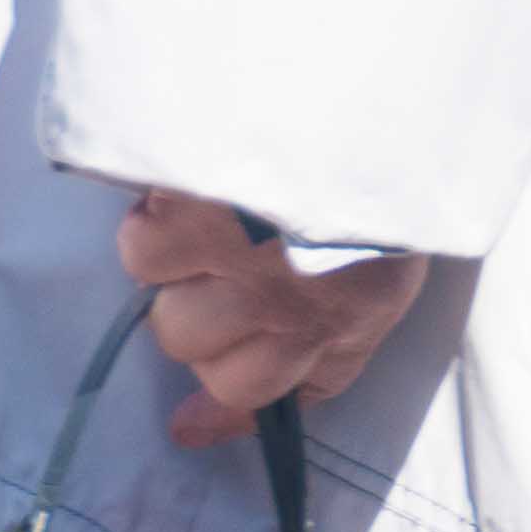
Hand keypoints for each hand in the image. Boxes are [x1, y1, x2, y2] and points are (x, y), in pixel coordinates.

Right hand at [118, 189, 422, 448]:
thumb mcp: (388, 261)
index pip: (282, 396)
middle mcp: (292, 314)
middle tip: (220, 266)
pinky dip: (152, 221)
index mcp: (348, 320)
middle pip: (205, 363)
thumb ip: (330, 333)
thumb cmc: (384, 180)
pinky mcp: (195, 226)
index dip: (228, 412)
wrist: (372, 109)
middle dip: (203, 322)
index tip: (188, 422)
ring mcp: (241, 273)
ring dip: (174, 271)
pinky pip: (142, 254)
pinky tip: (186, 190)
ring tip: (207, 220)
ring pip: (167, 317)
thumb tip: (213, 409)